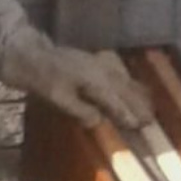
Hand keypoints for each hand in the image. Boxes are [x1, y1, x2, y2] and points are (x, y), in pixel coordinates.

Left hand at [20, 46, 152, 129]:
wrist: (30, 54)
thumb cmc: (42, 79)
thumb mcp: (57, 98)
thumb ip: (80, 110)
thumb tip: (99, 121)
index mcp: (92, 79)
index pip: (115, 99)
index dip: (126, 113)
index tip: (138, 125)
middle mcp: (100, 69)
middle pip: (124, 88)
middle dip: (138, 104)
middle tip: (150, 120)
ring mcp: (98, 61)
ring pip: (124, 78)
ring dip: (137, 92)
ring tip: (149, 105)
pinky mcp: (94, 59)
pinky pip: (118, 69)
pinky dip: (128, 79)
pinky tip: (132, 84)